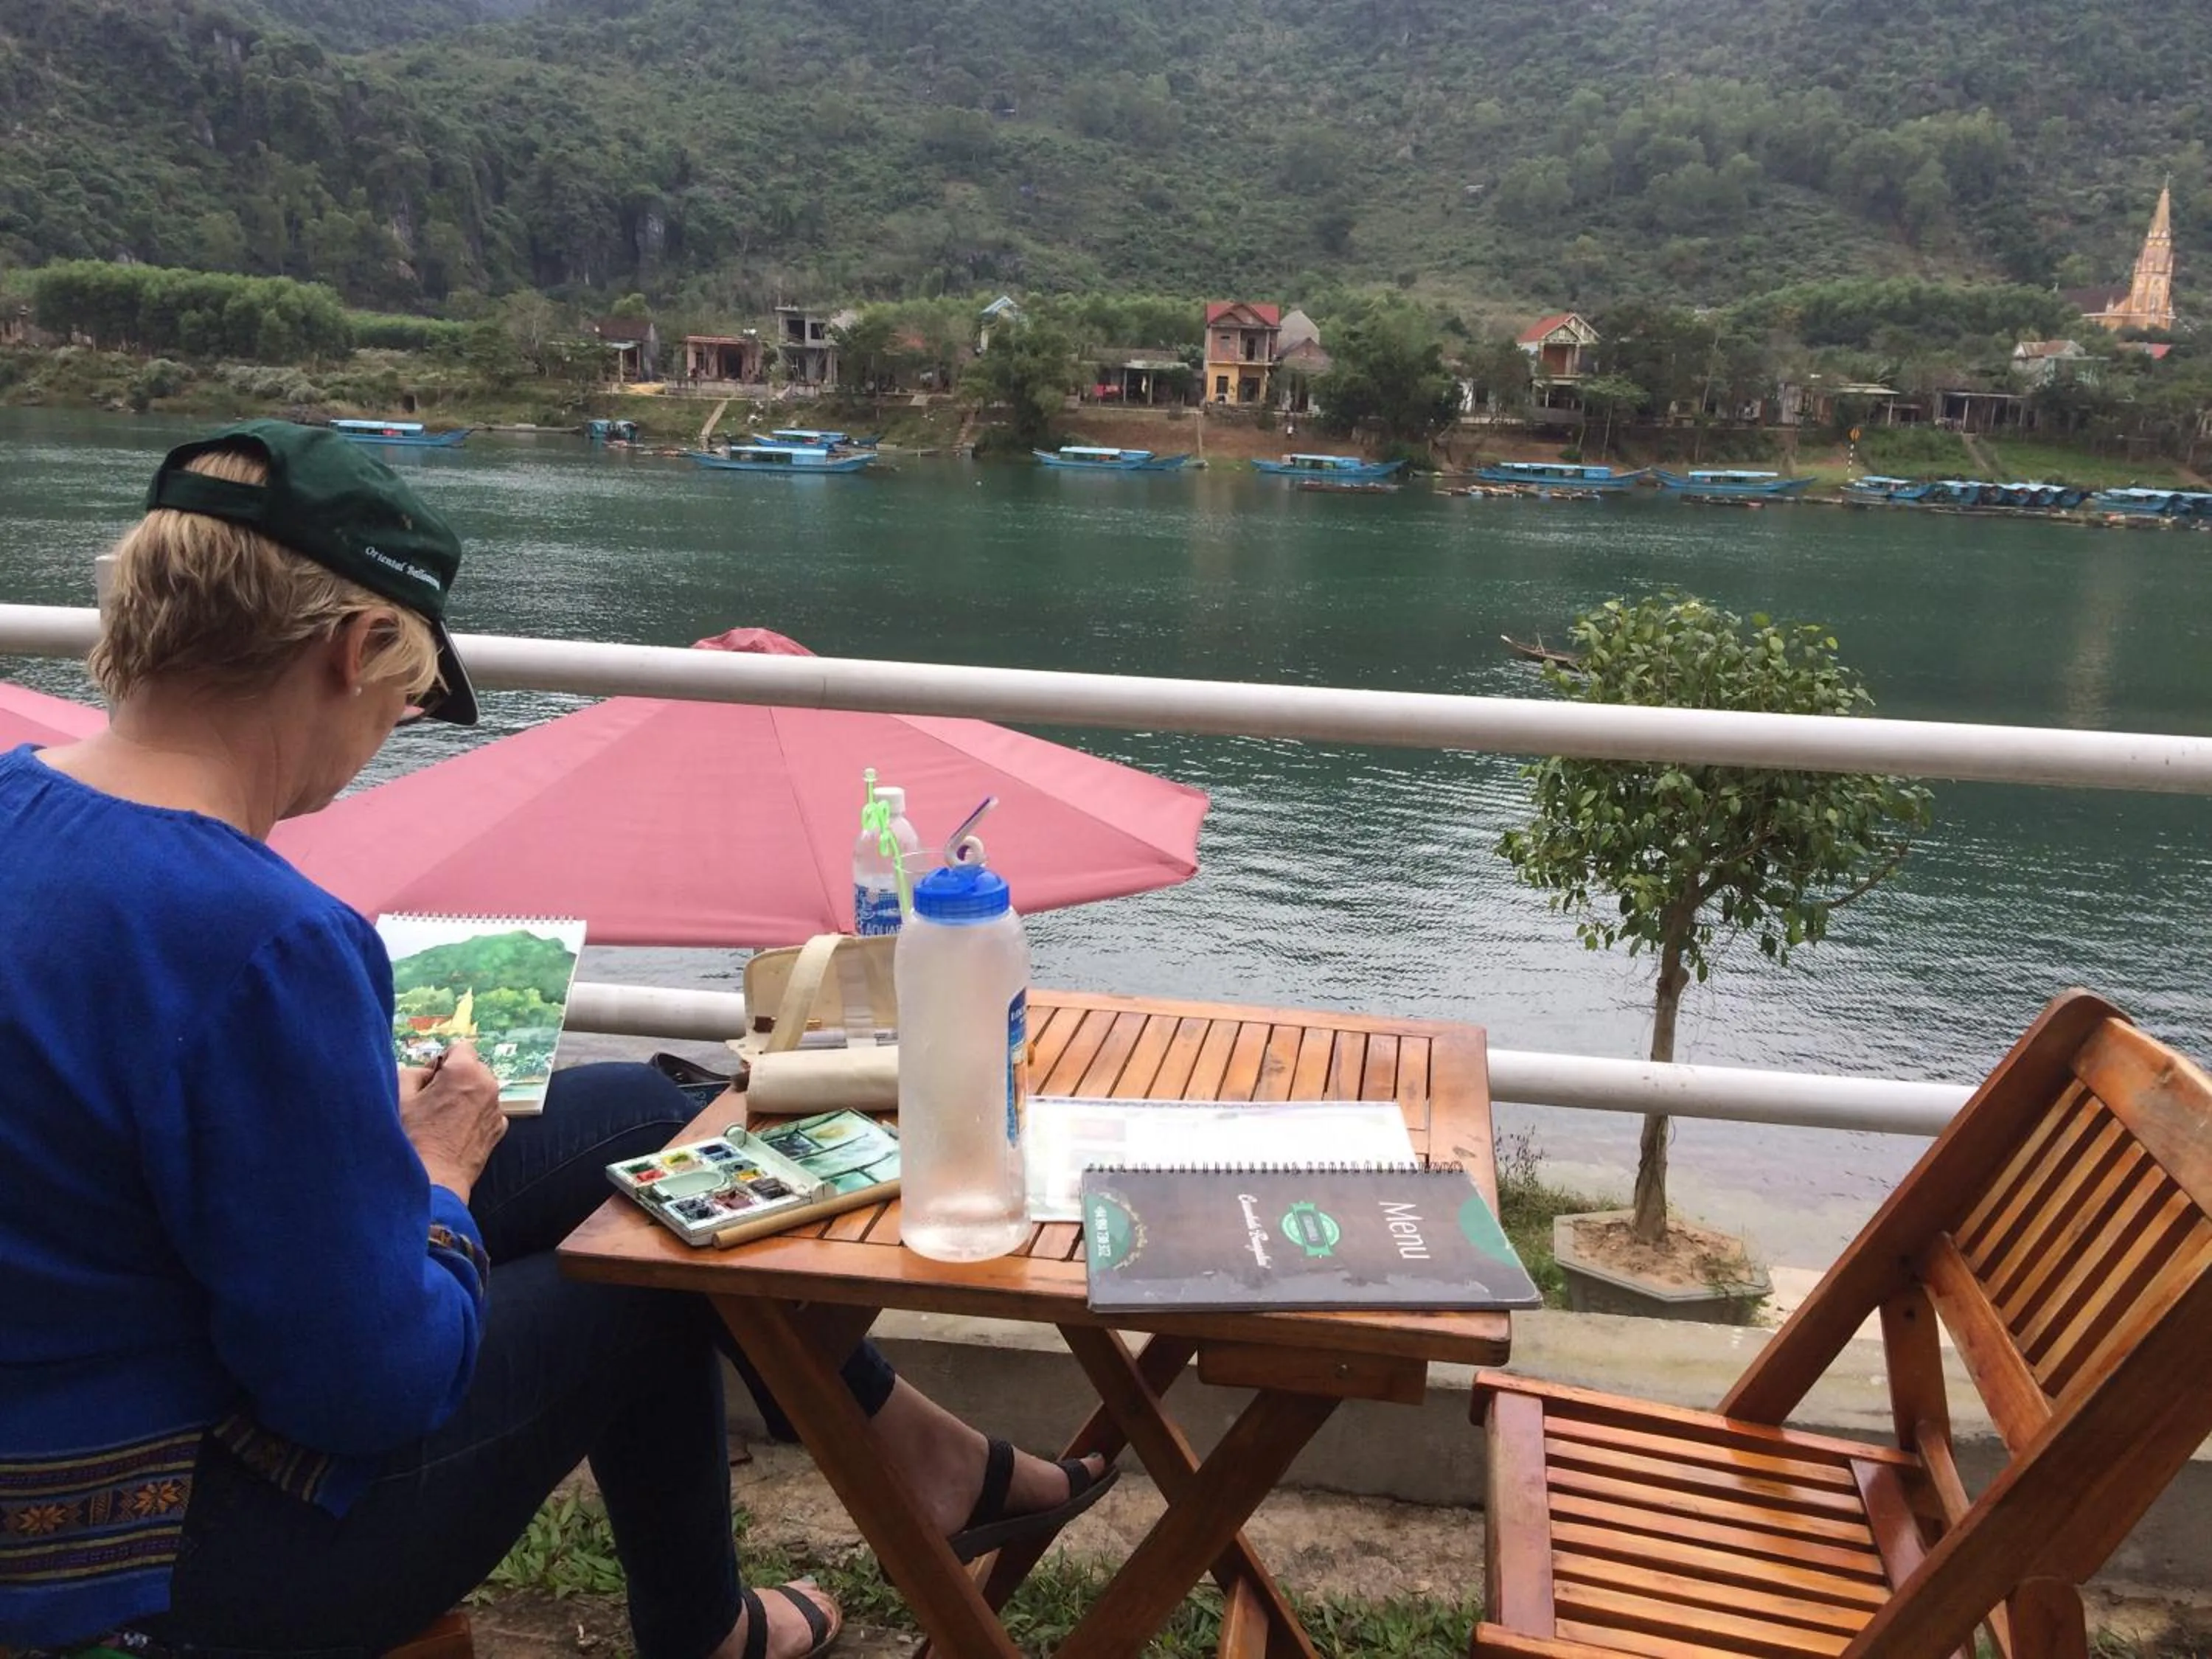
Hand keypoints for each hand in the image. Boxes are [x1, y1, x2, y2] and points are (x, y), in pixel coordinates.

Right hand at [397, 1042, 505, 1202]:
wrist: (434, 1180)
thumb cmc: (413, 1138)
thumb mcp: (400, 1096)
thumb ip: (413, 1072)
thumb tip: (426, 1072)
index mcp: (465, 1071)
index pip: (460, 1047)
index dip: (442, 1061)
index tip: (431, 1079)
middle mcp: (488, 1085)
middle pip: (473, 1068)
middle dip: (456, 1078)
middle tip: (433, 1100)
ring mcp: (497, 1108)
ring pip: (481, 1090)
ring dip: (466, 1097)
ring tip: (442, 1119)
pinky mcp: (499, 1128)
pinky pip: (486, 1111)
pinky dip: (474, 1116)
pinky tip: (455, 1132)